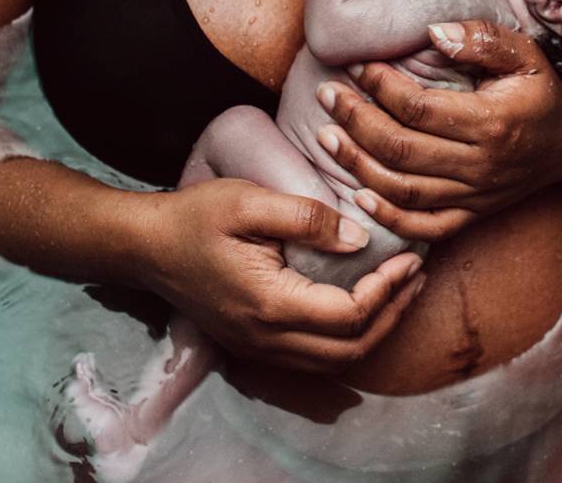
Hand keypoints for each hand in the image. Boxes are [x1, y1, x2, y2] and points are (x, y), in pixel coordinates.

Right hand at [140, 178, 426, 373]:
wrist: (144, 247)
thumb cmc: (194, 217)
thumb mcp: (248, 201)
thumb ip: (306, 217)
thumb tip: (359, 238)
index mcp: (270, 304)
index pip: (349, 314)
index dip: (388, 289)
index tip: (409, 257)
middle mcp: (267, 338)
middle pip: (350, 348)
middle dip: (393, 314)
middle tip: (417, 276)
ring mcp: (258, 347)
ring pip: (334, 360)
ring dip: (375, 331)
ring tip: (400, 292)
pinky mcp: (254, 343)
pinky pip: (314, 357)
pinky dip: (348, 338)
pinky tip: (362, 308)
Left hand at [314, 20, 561, 239]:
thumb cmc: (543, 91)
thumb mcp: (526, 54)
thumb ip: (481, 39)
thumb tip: (432, 31)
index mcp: (493, 123)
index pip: (420, 109)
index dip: (382, 87)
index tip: (357, 65)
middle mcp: (481, 165)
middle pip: (401, 149)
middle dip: (355, 121)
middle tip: (327, 95)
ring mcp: (476, 195)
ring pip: (403, 189)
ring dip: (357, 165)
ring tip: (326, 137)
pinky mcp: (472, 215)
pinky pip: (425, 227)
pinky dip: (388, 218)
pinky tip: (358, 195)